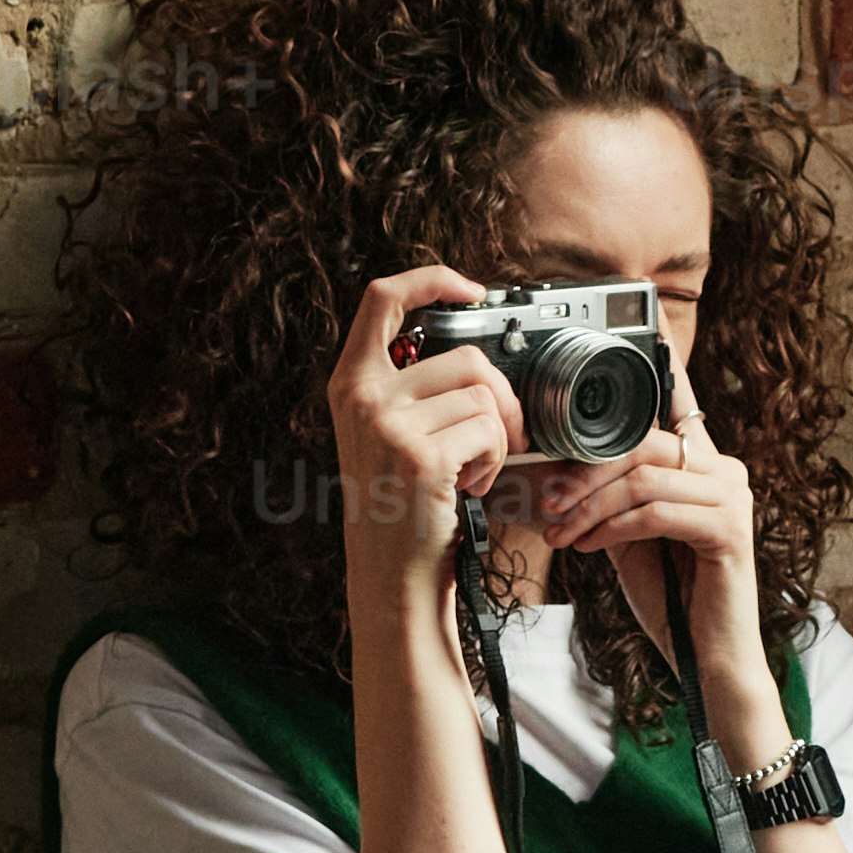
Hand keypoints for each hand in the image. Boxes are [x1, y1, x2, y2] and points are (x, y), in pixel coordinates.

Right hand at [321, 263, 516, 600]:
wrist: (393, 572)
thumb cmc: (403, 504)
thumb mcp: (386, 431)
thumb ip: (410, 383)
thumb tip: (472, 341)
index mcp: (351, 382)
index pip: (382, 298)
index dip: (431, 280)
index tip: (470, 290)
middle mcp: (362, 397)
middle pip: (467, 355)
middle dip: (501, 396)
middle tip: (496, 435)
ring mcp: (387, 425)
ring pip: (484, 395)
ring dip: (497, 436)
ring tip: (470, 467)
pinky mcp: (419, 456)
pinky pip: (491, 431)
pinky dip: (495, 461)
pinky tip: (470, 485)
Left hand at [511, 357, 788, 763]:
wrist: (708, 658)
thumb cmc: (672, 598)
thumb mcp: (632, 537)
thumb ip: (613, 498)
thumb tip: (559, 471)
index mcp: (707, 465)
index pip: (674, 407)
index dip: (644, 386)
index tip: (594, 396)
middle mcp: (726, 472)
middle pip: (644, 445)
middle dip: (585, 473)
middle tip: (549, 502)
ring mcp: (733, 499)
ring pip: (644, 480)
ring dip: (591, 507)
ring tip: (562, 534)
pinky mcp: (729, 530)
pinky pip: (655, 514)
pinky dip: (613, 528)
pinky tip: (589, 546)